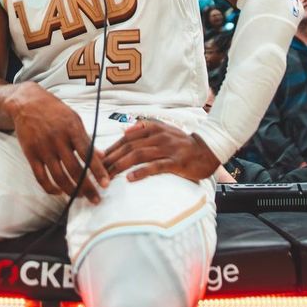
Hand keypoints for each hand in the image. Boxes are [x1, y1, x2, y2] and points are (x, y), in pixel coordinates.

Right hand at [9, 82, 108, 203]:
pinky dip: (50, 188)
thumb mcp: (74, 118)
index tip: (106, 184)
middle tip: (96, 199)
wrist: (27, 103)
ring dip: (71, 191)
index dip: (98, 170)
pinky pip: (41, 177)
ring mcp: (43, 148)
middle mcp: (57, 139)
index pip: (88, 154)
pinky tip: (59, 192)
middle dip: (87, 187)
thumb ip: (86, 138)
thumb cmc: (54, 110)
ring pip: (59, 177)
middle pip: (74, 169)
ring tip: (80, 197)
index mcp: (72, 128)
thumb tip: (102, 156)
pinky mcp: (30, 154)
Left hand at [103, 119, 219, 182]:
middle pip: (130, 147)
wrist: (207, 150)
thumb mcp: (164, 130)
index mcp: (154, 129)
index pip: (127, 138)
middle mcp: (159, 137)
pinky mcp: (176, 162)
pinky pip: (156, 167)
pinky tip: (130, 178)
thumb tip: (125, 131)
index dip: (112, 148)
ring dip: (121, 166)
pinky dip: (141, 172)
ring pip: (139, 156)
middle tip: (99, 170)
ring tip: (109, 175)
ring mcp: (167, 149)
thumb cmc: (182, 143)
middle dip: (112, 159)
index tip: (99, 159)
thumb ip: (145, 128)